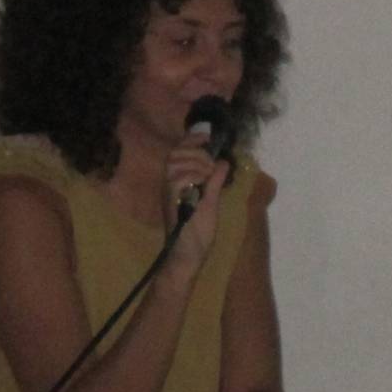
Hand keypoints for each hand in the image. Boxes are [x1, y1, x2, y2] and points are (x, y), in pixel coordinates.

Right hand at [163, 131, 230, 267]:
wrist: (189, 255)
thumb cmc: (197, 232)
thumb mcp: (211, 202)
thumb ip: (215, 182)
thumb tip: (223, 162)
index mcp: (176, 182)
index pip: (178, 152)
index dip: (190, 140)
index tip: (206, 137)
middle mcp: (168, 184)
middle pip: (176, 152)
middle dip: (198, 153)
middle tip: (211, 167)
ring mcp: (168, 192)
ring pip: (177, 162)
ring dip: (197, 164)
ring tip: (208, 177)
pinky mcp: (170, 200)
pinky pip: (179, 178)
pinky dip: (194, 176)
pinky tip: (202, 184)